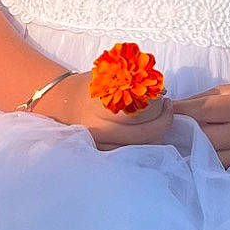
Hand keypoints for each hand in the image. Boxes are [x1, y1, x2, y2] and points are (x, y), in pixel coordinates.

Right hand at [36, 69, 175, 150]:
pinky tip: (150, 129)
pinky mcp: (103, 153)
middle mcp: (99, 129)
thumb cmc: (88, 86)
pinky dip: (147, 142)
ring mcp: (101, 144)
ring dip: (158, 132)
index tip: (163, 95)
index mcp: (99, 106)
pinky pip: (133, 152)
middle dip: (162, 120)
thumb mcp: (107, 76)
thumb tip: (161, 90)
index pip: (138, 112)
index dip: (156, 105)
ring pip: (141, 146)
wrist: (61, 103)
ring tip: (162, 116)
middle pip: (143, 132)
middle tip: (168, 107)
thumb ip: (132, 83)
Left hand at [169, 82, 229, 167]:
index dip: (180, 111)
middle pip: (203, 136)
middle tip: (166, 128)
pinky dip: (199, 161)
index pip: (203, 111)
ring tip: (175, 143)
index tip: (164, 109)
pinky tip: (189, 154)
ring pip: (206, 155)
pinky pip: (213, 166)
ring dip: (189, 149)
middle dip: (182, 131)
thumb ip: (195, 101)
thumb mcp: (221, 91)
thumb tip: (166, 110)